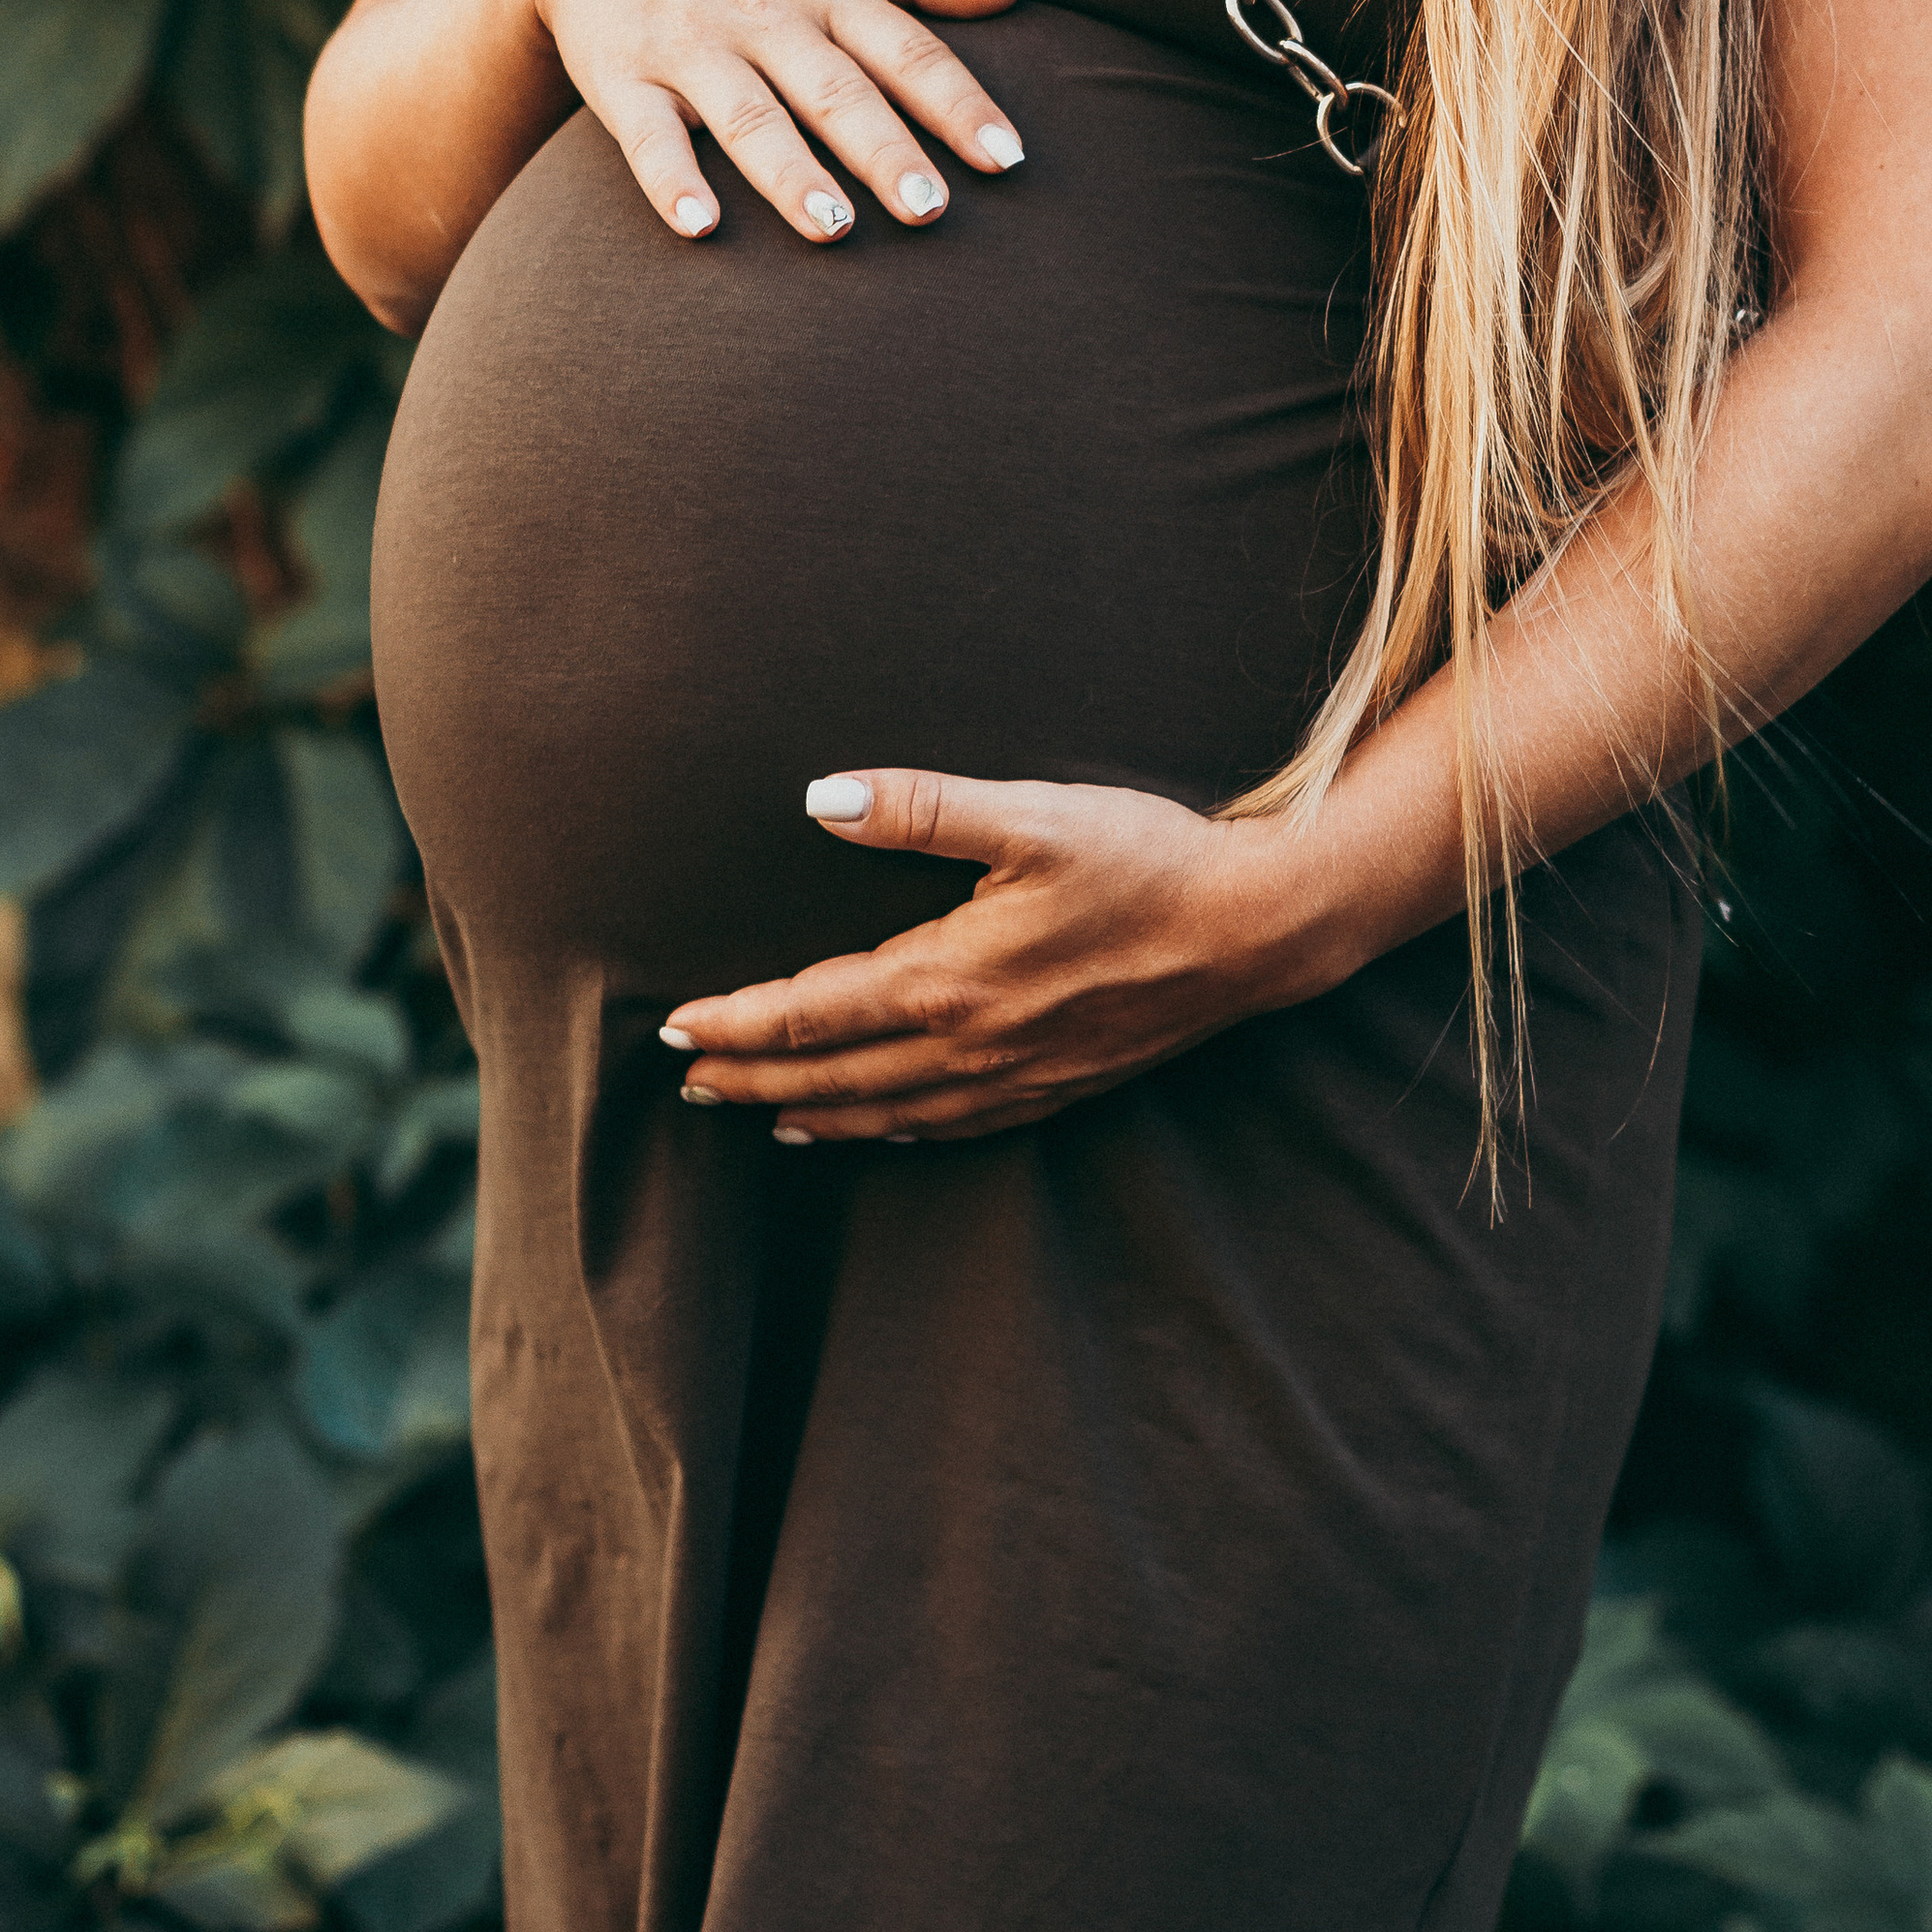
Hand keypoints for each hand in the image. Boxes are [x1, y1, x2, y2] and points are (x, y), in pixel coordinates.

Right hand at [504, 0, 1028, 244]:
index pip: (905, 49)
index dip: (957, 103)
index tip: (1006, 157)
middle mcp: (764, 15)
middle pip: (834, 91)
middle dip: (882, 150)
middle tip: (931, 210)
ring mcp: (691, 47)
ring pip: (748, 117)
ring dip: (789, 173)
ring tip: (832, 230)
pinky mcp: (623, 78)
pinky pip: (647, 136)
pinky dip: (672, 180)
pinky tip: (699, 226)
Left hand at [659, 771, 1354, 1142]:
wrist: (1255, 930)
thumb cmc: (1145, 860)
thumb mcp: (1033, 814)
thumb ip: (921, 808)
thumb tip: (819, 798)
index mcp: (947, 979)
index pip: (809, 1013)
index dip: (737, 1023)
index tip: (676, 1028)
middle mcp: (970, 1044)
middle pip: (833, 1077)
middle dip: (753, 1081)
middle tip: (690, 1085)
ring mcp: (1016, 1075)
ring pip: (888, 1113)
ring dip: (815, 1115)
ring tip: (762, 1116)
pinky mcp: (1059, 1085)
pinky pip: (953, 1127)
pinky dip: (896, 1133)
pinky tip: (880, 1130)